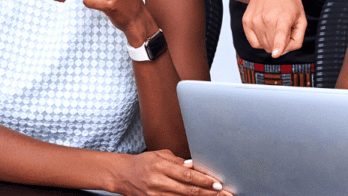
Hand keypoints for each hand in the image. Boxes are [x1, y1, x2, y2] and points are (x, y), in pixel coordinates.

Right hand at [117, 150, 231, 195]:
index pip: (187, 175)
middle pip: (188, 190)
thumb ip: (178, 161)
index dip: (204, 180)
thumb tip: (196, 166)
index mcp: (161, 166)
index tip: (218, 184)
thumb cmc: (144, 162)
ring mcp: (155, 194)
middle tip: (224, 194)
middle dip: (208, 193)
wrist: (123, 175)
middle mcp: (158, 182)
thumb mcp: (160, 155)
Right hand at [241, 0, 305, 57]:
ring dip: (271, 42)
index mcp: (283, 17)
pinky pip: (254, 43)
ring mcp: (254, 21)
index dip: (278, 46)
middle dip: (281, 45)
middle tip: (284, 30)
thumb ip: (298, 37)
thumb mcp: (301, 16)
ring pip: (264, 47)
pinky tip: (266, 28)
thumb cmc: (288, 1)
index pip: (280, 34)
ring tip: (275, 25)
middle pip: (273, 47)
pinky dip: (261, 40)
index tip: (275, 54)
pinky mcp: (246, 22)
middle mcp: (267, 19)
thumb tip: (284, 51)